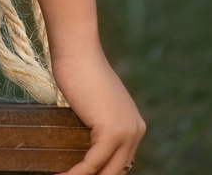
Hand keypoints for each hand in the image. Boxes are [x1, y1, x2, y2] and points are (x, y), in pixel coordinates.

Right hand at [51, 40, 144, 174]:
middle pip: (115, 171)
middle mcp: (136, 131)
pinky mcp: (112, 132)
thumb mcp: (94, 104)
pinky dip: (76, 173)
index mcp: (134, 125)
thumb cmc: (77, 70)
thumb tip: (85, 147)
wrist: (76, 49)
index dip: (101, 173)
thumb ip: (97, 124)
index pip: (120, 163)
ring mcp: (126, 132)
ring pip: (106, 171)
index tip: (77, 174)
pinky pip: (93, 163)